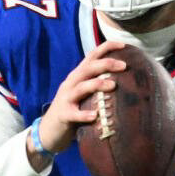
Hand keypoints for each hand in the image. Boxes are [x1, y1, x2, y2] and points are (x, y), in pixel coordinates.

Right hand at [33, 41, 128, 160]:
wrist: (48, 131)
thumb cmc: (73, 111)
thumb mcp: (84, 94)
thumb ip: (98, 85)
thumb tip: (126, 81)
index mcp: (78, 76)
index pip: (92, 56)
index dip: (107, 47)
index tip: (124, 45)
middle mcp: (71, 83)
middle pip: (88, 68)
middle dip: (106, 64)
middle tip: (124, 66)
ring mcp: (66, 98)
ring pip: (81, 87)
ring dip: (97, 84)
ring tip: (112, 86)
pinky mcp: (63, 115)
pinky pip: (74, 113)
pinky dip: (84, 114)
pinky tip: (95, 116)